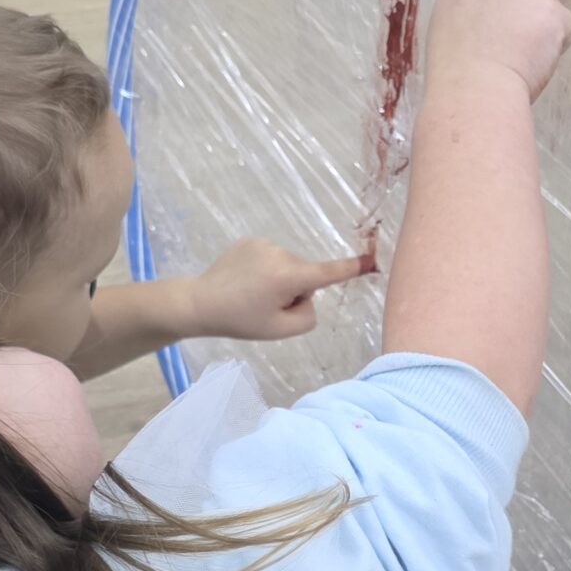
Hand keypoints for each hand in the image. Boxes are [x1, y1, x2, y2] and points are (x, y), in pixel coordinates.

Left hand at [182, 238, 369, 340]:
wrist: (201, 302)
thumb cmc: (241, 320)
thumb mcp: (280, 330)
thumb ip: (308, 317)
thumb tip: (309, 296)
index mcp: (289, 276)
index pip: (328, 272)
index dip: (351, 268)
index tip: (370, 261)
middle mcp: (281, 254)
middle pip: (305, 276)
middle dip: (293, 291)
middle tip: (265, 307)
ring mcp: (264, 244)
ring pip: (288, 267)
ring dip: (278, 281)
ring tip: (252, 295)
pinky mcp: (251, 241)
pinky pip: (271, 259)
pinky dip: (264, 271)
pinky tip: (245, 281)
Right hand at [424, 0, 570, 100]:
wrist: (474, 90)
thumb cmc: (455, 69)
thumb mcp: (452, 24)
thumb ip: (476, 7)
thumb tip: (503, 18)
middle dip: (516, 21)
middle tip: (496, 51)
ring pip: (542, 15)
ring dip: (533, 37)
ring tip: (508, 59)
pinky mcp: (554, 11)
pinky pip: (561, 30)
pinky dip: (553, 47)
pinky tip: (531, 60)